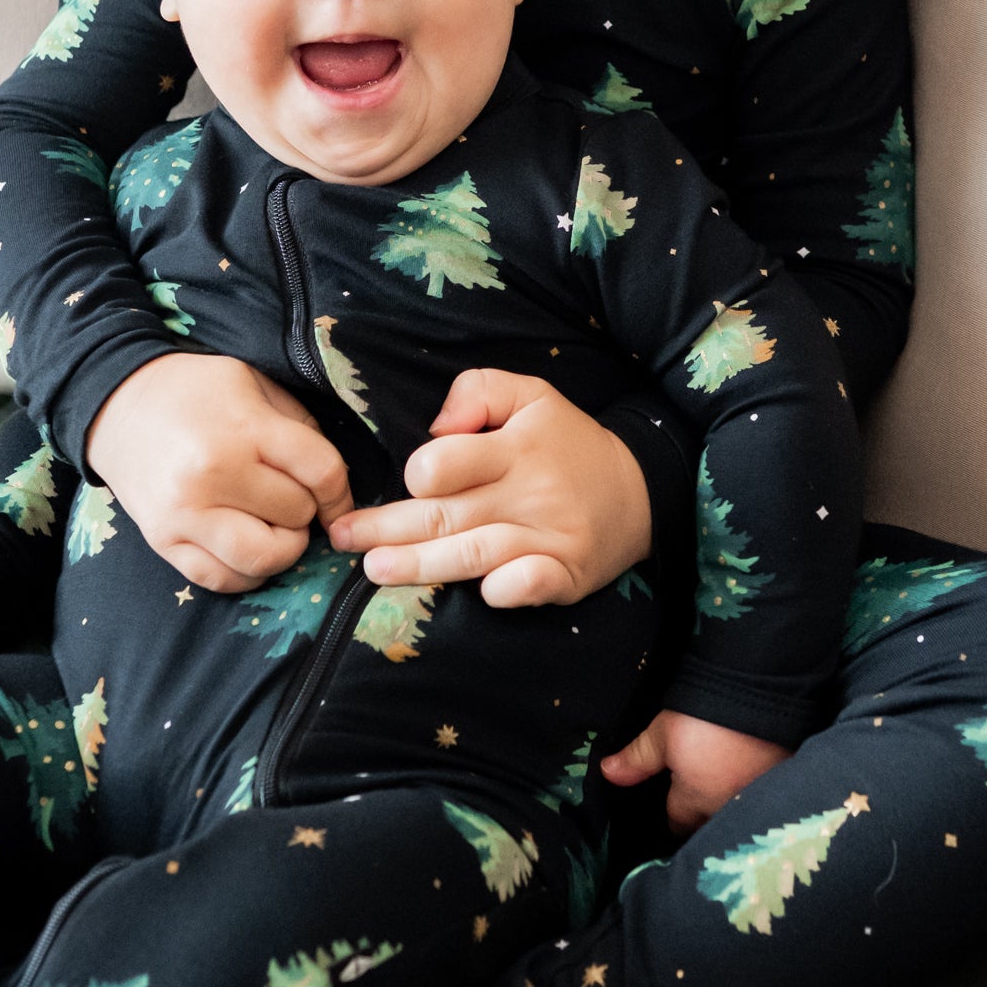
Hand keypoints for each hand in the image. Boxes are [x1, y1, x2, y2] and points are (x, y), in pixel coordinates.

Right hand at [86, 352, 354, 593]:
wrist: (116, 405)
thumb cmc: (195, 392)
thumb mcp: (254, 384)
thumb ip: (299, 428)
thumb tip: (333, 485)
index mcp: (243, 429)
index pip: (320, 472)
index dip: (340, 493)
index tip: (336, 500)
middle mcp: (212, 475)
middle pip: (296, 516)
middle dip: (304, 510)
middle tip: (290, 497)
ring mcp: (184, 515)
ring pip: (264, 559)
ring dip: (282, 548)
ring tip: (273, 527)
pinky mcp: (163, 542)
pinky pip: (222, 580)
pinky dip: (247, 572)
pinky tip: (248, 548)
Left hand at [328, 370, 652, 609]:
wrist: (641, 491)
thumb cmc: (568, 443)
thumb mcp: (532, 395)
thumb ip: (479, 391)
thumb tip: (437, 424)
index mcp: (515, 448)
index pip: (449, 463)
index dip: (421, 474)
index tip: (406, 484)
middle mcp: (528, 493)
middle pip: (446, 514)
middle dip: (388, 529)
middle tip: (345, 540)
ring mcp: (548, 537)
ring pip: (474, 554)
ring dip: (422, 565)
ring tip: (375, 571)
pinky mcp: (566, 573)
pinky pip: (532, 584)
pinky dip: (508, 590)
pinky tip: (481, 595)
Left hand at [599, 712, 788, 834]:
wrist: (762, 691)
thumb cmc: (707, 717)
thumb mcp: (664, 733)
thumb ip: (638, 758)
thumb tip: (608, 774)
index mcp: (695, 803)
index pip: (677, 824)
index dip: (671, 814)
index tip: (670, 803)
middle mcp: (728, 810)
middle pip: (710, 824)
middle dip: (703, 816)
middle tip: (698, 796)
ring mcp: (760, 796)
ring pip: (738, 812)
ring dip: (731, 804)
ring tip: (726, 784)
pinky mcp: (786, 776)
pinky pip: (766, 794)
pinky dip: (758, 788)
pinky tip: (754, 771)